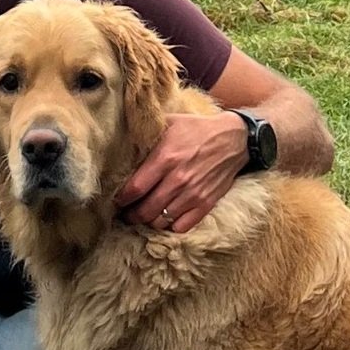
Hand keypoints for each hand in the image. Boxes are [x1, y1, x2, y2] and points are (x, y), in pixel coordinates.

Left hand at [118, 110, 247, 233]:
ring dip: (148, 222)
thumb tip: (122, 140)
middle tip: (126, 214)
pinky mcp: (205, 204)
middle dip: (131, 215)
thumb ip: (147, 134)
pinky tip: (165, 219)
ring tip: (144, 216)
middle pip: (145, 210)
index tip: (116, 201)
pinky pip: (181, 227)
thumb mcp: (170, 123)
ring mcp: (193, 194)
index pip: (134, 189)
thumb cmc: (196, 129)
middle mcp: (178, 179)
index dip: (121, 199)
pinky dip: (170, 227)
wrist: (232, 139)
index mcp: (165, 158)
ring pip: (161, 221)